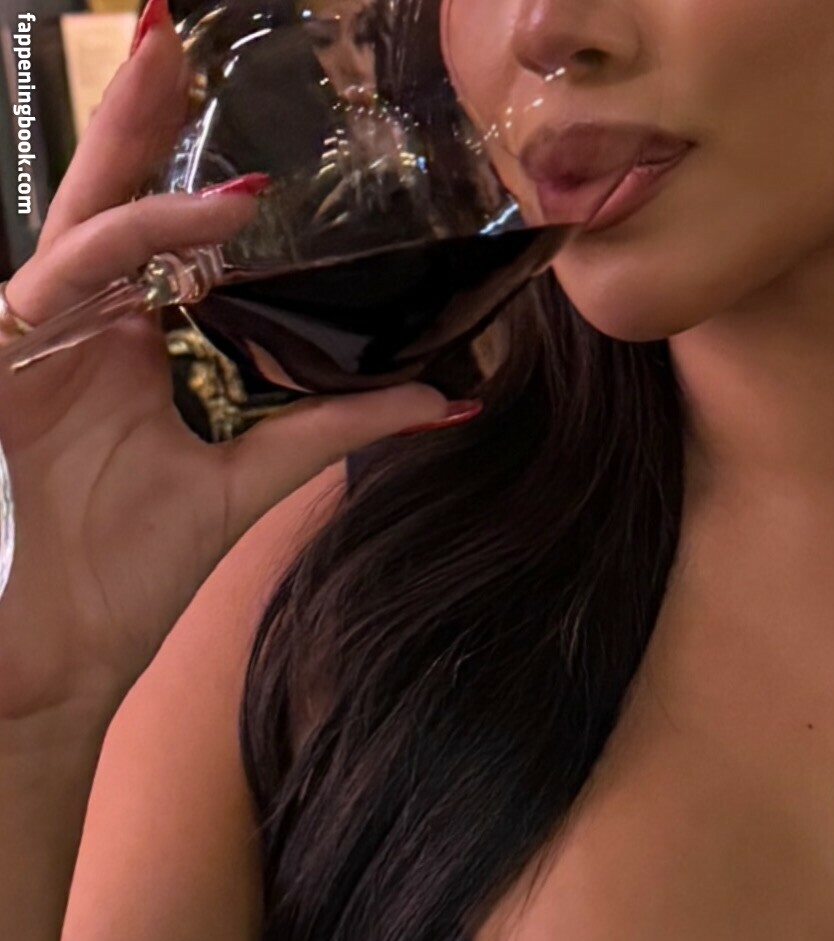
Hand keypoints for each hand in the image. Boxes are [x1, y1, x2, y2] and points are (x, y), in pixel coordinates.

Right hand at [0, 9, 476, 726]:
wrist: (67, 644)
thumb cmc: (136, 563)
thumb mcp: (257, 475)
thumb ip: (340, 424)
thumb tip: (447, 394)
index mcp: (126, 342)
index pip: (154, 231)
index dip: (181, 165)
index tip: (237, 118)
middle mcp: (79, 326)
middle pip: (110, 195)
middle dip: (140, 111)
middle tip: (174, 26)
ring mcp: (36, 336)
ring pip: (88, 217)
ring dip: (143, 151)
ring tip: (196, 86)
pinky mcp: (8, 358)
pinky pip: (76, 275)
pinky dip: (140, 238)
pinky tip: (214, 217)